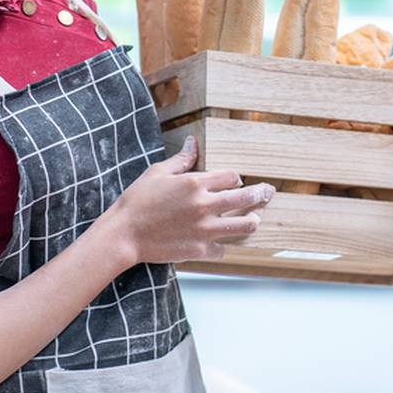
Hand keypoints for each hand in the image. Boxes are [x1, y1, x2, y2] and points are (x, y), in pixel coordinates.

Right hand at [105, 135, 273, 264]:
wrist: (124, 234)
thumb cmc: (137, 201)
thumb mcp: (157, 173)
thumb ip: (181, 160)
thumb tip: (192, 143)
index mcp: (195, 184)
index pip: (232, 177)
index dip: (236, 178)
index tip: (237, 180)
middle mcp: (205, 206)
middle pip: (246, 198)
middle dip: (261, 194)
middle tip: (268, 192)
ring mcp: (205, 229)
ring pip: (245, 225)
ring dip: (252, 220)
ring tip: (256, 218)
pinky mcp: (200, 249)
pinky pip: (223, 248)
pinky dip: (223, 245)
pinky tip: (222, 242)